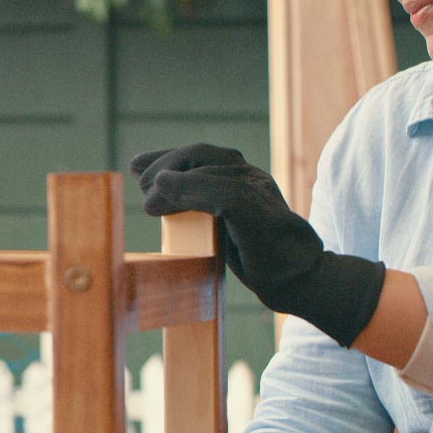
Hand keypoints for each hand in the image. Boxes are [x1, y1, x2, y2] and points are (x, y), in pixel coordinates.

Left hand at [130, 143, 385, 346]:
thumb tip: (154, 191)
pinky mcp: (260, 211)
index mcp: (244, 176)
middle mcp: (252, 176)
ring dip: (172, 181)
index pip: (201, 153)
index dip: (166, 155)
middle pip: (202, 153)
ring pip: (210, 170)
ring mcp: (259, 190)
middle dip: (166, 164)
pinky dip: (189, 191)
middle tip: (141, 186)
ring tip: (148, 201)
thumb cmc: (256, 255)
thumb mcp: (219, 225)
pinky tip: (160, 201)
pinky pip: (223, 194)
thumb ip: (195, 204)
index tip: (137, 164)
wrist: (295, 280)